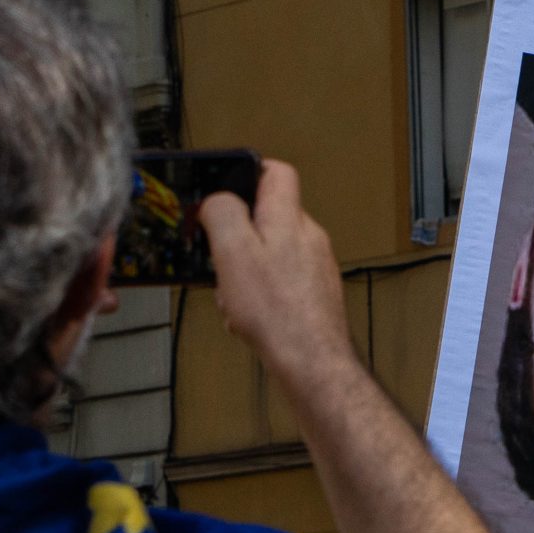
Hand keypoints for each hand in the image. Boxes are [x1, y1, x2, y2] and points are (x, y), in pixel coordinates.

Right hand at [199, 160, 356, 391]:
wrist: (311, 360)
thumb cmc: (275, 310)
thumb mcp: (233, 252)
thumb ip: (223, 214)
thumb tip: (218, 199)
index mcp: (288, 218)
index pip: (277, 172)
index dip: (250, 172)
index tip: (225, 188)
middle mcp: (308, 236)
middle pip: (267, 218)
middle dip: (237, 237)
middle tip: (220, 259)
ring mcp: (315, 265)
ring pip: (270, 254)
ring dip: (245, 272)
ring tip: (235, 297)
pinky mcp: (315, 292)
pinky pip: (279, 281)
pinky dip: (259, 294)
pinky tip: (249, 316)